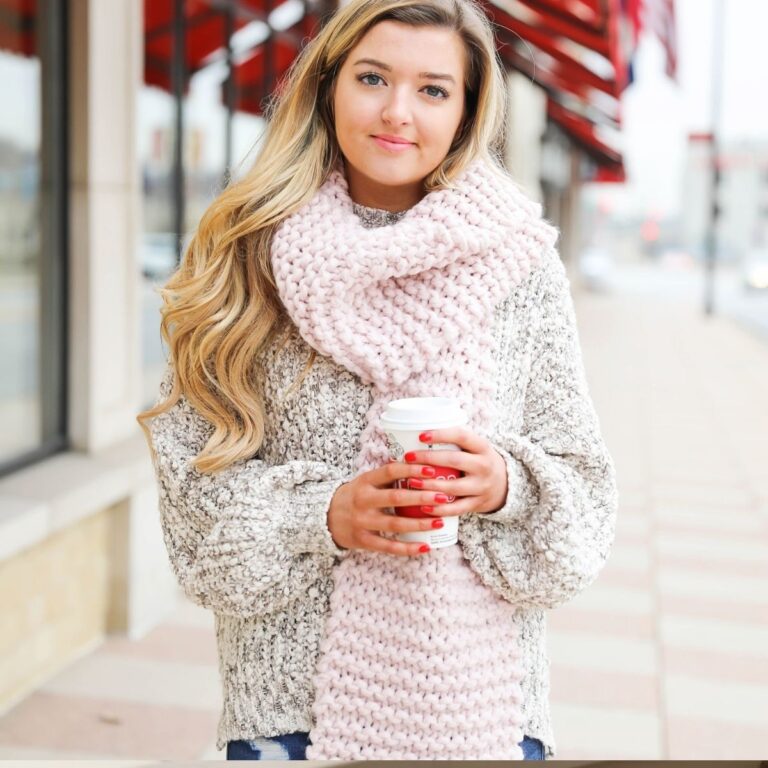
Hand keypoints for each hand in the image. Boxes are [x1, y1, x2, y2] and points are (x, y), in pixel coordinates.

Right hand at [327, 461, 458, 556]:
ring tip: (440, 522)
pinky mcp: (363, 540)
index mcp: (365, 481)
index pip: (390, 471)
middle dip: (422, 497)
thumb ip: (388, 475)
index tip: (432, 470)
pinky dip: (408, 548)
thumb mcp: (366, 480)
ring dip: (419, 524)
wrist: (325, 517)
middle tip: (443, 497)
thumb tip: (420, 460)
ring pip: (395, 524)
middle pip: (396, 498)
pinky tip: (425, 546)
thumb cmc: (355, 495)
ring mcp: (362, 522)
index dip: (411, 470)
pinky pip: (388, 546)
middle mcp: (363, 500)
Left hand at [397, 427, 508, 516]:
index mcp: (482, 447)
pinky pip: (457, 508)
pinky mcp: (478, 504)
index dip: (441, 435)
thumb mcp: (475, 447)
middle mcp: (484, 466)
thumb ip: (455, 441)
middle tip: (409, 457)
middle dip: (429, 459)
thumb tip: (418, 432)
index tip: (421, 436)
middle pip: (455, 460)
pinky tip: (424, 507)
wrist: (506, 485)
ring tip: (411, 482)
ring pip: (454, 487)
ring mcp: (482, 486)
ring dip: (430, 485)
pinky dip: (439, 509)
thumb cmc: (479, 461)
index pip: (462, 436)